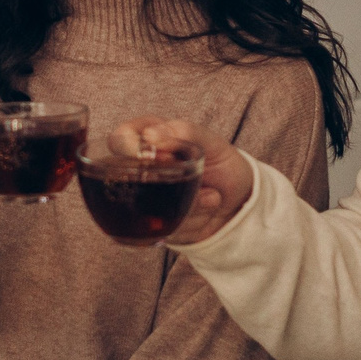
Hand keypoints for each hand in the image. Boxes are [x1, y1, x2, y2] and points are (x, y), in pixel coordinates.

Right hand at [109, 116, 252, 244]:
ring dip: (189, 202)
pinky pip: (165, 227)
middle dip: (161, 183)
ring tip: (211, 194)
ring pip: (147, 207)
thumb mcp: (210, 142)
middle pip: (123, 179)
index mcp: (148, 142)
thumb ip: (183, 131)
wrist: (241, 201)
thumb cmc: (222, 163)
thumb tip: (149, 135)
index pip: (119, 140)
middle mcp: (140, 172)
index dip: (127, 147)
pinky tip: (208, 206)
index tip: (147, 155)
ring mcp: (145, 202)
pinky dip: (195, 218)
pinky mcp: (156, 228)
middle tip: (189, 176)